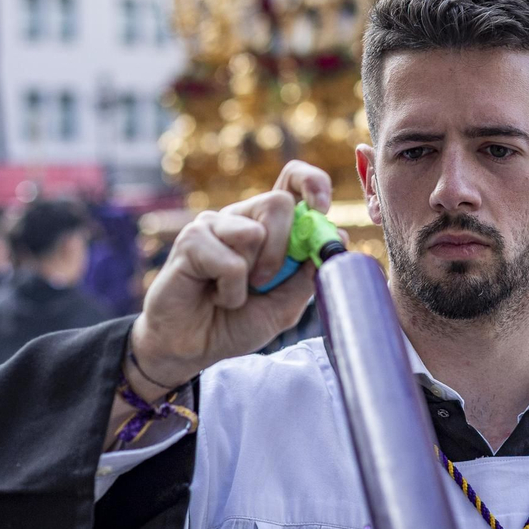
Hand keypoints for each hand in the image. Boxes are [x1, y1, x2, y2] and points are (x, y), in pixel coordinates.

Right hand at [129, 161, 333, 392]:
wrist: (193, 349)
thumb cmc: (236, 322)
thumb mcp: (285, 305)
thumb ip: (308, 274)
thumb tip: (338, 238)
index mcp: (268, 225)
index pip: (293, 179)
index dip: (313, 183)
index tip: (321, 208)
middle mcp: (241, 217)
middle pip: (279, 202)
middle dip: (283, 249)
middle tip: (264, 282)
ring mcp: (213, 225)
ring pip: (255, 231)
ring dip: (254, 274)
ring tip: (234, 292)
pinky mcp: (190, 240)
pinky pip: (230, 262)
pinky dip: (230, 292)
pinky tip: (215, 296)